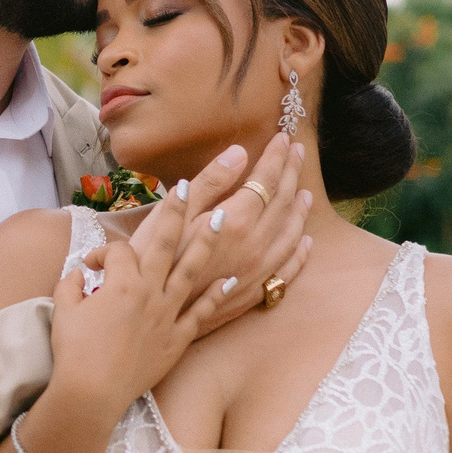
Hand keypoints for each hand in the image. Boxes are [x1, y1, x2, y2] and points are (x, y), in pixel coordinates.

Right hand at [43, 154, 233, 420]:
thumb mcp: (62, 310)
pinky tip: (231, 279)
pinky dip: (216, 295)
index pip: (117, 252)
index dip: (102, 253)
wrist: (91, 394)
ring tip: (222, 218)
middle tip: (184, 187)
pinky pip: (201, 312)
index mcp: (120, 283)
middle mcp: (149, 292)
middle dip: (173, 212)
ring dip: (207, 242)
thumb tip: (78, 274)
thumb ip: (70, 285)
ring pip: (192, 270)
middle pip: (164, 243)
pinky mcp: (177, 339)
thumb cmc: (73, 352)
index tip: (90, 267)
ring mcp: (167, 315)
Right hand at [162, 135, 317, 333]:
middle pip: (283, 203)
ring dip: (300, 211)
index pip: (266, 181)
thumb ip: (210, 183)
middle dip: (292, 174)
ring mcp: (256, 273)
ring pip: (290, 236)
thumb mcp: (173, 214)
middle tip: (297, 153)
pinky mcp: (252, 295)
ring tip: (305, 193)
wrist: (146, 313)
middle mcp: (255, 247)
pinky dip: (299, 254)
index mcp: (236, 222)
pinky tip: (305, 243)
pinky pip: (286, 271)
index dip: (276, 157)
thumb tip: (240, 153)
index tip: (283, 139)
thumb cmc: (152, 258)